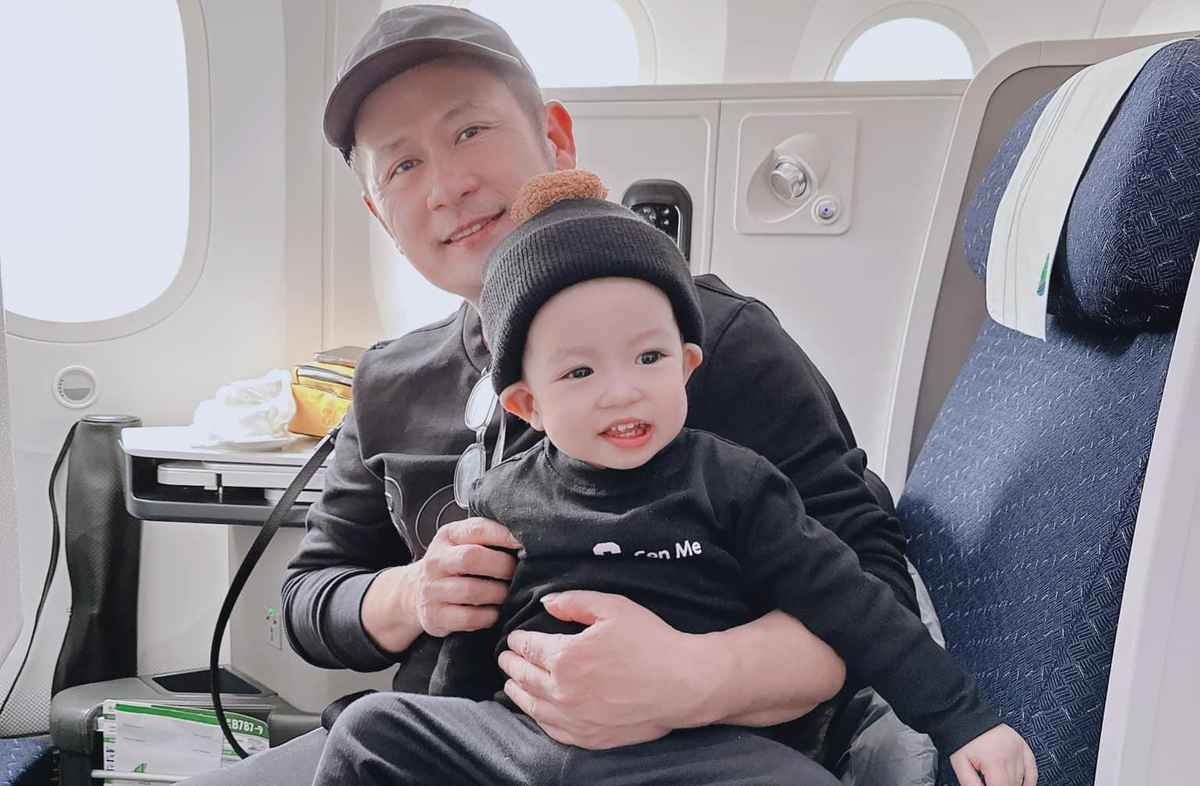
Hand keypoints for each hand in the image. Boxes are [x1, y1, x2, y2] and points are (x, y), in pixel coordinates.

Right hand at [362, 518, 519, 650]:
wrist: (415, 592)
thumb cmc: (453, 564)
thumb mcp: (463, 542)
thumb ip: (489, 536)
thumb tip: (525, 539)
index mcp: (448, 536)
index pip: (476, 529)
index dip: (502, 535)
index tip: (523, 543)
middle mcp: (436, 561)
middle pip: (471, 558)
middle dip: (502, 567)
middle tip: (517, 573)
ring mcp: (433, 590)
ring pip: (472, 591)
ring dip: (498, 593)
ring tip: (508, 593)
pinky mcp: (435, 616)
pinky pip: (468, 618)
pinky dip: (489, 616)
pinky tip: (495, 611)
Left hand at [497, 590, 702, 749]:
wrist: (683, 684)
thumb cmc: (651, 642)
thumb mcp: (613, 607)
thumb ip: (575, 602)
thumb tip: (546, 603)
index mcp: (565, 657)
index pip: (529, 649)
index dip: (518, 641)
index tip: (514, 638)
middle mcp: (562, 691)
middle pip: (524, 677)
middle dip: (511, 665)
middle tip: (504, 659)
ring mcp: (575, 718)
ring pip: (533, 707)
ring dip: (517, 693)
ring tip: (509, 685)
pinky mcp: (590, 737)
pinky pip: (552, 730)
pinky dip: (537, 718)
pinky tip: (536, 712)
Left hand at [949, 724, 1037, 785]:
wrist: (968, 716)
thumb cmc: (963, 738)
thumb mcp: (960, 764)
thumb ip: (970, 784)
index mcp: (993, 759)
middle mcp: (1010, 754)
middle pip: (1012, 785)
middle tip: (991, 782)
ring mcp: (1018, 749)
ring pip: (1021, 779)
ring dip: (1012, 785)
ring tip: (998, 781)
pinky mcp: (1023, 746)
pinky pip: (1032, 769)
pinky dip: (1029, 781)